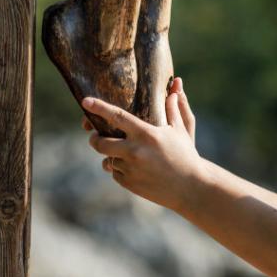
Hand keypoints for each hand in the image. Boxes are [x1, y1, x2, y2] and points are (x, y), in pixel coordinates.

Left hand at [82, 78, 202, 211]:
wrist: (190, 187)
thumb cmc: (186, 156)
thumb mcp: (180, 131)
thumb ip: (173, 110)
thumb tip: (175, 89)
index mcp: (146, 134)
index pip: (117, 117)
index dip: (99, 108)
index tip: (85, 102)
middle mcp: (135, 151)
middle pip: (100, 143)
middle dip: (94, 138)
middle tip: (95, 135)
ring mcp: (130, 169)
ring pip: (108, 159)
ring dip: (113, 156)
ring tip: (126, 155)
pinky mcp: (129, 183)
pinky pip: (115, 173)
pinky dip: (120, 169)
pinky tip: (134, 169)